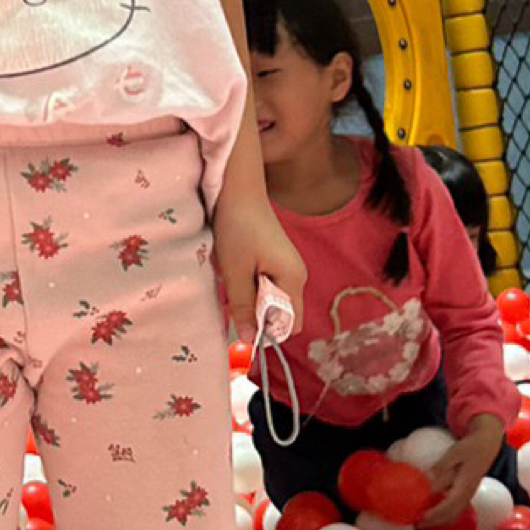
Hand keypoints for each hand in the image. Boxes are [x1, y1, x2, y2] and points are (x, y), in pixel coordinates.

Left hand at [212, 194, 306, 340]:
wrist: (238, 190)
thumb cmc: (238, 228)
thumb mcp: (235, 272)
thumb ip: (243, 307)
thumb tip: (249, 340)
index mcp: (293, 279)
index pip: (290, 323)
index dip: (268, 330)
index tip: (243, 323)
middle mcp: (296, 275)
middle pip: (281, 312)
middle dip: (257, 314)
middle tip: (234, 299)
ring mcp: (286, 266)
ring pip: (271, 298)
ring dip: (251, 298)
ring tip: (233, 281)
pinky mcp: (275, 258)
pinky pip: (265, 284)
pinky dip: (250, 284)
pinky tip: (235, 271)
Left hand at [422, 421, 502, 527]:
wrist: (487, 445)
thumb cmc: (469, 448)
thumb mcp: (454, 454)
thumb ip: (441, 468)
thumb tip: (426, 481)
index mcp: (465, 486)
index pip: (449, 506)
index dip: (435, 514)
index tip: (421, 517)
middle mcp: (468, 495)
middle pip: (452, 515)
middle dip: (434, 522)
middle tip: (417, 524)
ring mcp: (468, 495)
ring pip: (455, 514)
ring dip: (439, 520)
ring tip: (423, 521)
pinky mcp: (467, 494)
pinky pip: (456, 510)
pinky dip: (444, 514)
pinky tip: (433, 511)